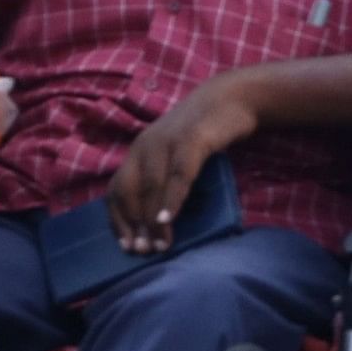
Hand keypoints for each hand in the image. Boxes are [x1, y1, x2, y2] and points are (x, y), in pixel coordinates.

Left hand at [109, 75, 260, 252]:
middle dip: (134, 224)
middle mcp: (145, 145)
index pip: (117, 190)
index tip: (126, 246)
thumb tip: (159, 220)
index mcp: (139, 151)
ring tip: (160, 244)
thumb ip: (165, 179)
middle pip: (130, 190)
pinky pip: (178, 175)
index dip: (119, 220)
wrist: (233, 98)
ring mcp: (167, 142)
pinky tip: (169, 218)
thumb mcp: (177, 154)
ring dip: (153, 219)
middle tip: (144, 252)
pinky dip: (172, 198)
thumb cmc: (206, 133)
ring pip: (151, 186)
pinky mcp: (192, 140)